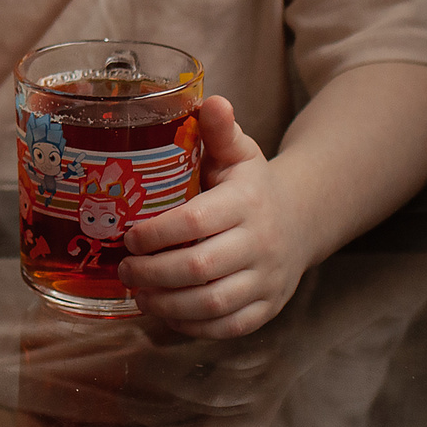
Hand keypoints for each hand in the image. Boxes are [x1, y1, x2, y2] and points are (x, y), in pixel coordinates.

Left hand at [118, 97, 307, 337]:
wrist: (302, 220)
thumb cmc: (251, 185)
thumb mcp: (239, 153)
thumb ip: (219, 131)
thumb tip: (211, 99)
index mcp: (247, 203)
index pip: (195, 222)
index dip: (155, 234)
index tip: (127, 236)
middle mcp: (261, 244)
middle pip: (198, 268)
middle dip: (151, 273)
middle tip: (124, 268)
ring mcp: (267, 281)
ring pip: (211, 303)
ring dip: (165, 303)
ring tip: (137, 292)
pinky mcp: (268, 308)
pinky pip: (228, 327)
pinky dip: (191, 326)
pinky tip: (165, 312)